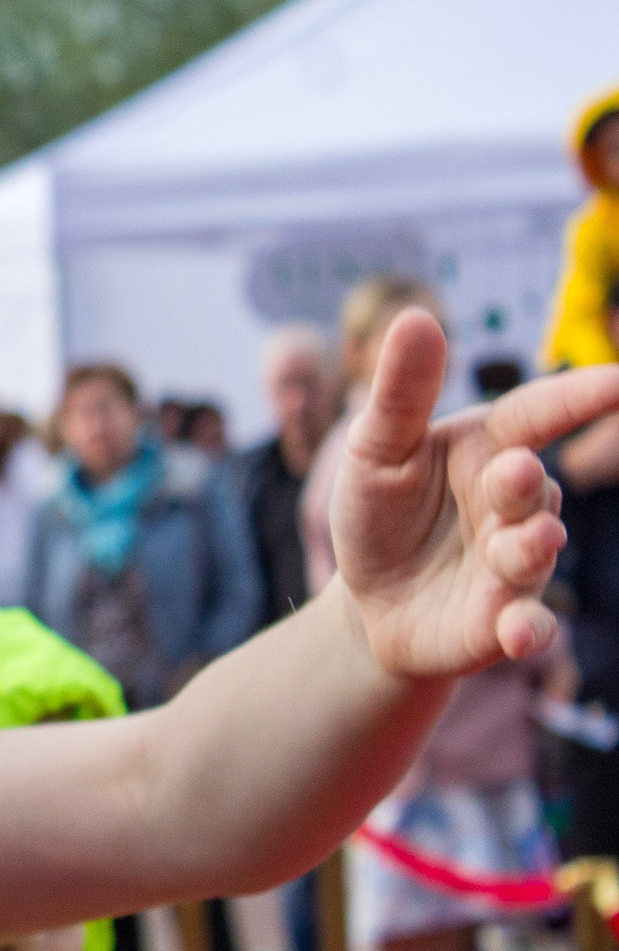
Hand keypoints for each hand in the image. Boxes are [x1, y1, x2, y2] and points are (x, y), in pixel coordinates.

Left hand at [334, 310, 618, 673]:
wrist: (369, 600)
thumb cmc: (378, 511)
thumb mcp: (375, 449)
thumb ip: (400, 392)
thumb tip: (417, 316)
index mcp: (487, 449)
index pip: (539, 413)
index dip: (580, 396)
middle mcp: (513, 505)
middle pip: (532, 487)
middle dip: (525, 483)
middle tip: (512, 472)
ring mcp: (513, 564)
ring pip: (535, 553)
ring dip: (530, 549)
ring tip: (523, 542)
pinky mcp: (501, 621)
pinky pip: (529, 626)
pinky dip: (529, 630)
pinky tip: (519, 634)